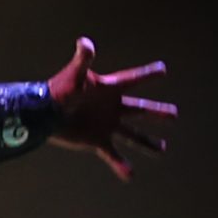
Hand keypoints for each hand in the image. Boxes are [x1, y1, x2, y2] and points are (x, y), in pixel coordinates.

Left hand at [47, 37, 174, 179]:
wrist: (42, 113)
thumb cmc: (58, 91)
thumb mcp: (73, 75)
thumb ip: (82, 60)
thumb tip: (85, 42)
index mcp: (109, 89)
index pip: (133, 79)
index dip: (148, 74)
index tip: (163, 69)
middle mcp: (111, 107)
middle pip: (140, 109)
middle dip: (157, 112)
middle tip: (174, 115)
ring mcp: (105, 124)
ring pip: (132, 134)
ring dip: (147, 142)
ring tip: (162, 150)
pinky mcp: (96, 140)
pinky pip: (112, 154)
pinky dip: (121, 165)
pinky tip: (130, 175)